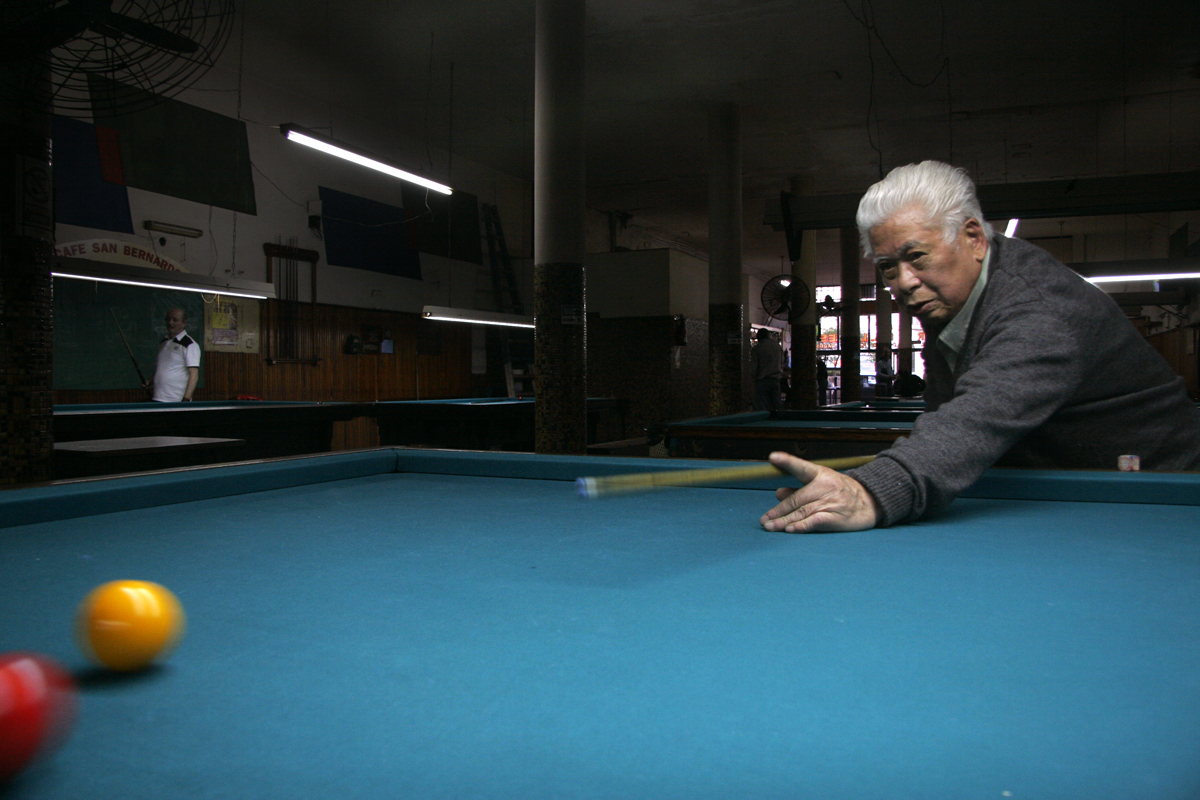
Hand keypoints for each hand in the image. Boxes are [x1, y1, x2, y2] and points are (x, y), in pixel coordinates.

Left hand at [760, 452, 880, 532]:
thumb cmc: (841, 491)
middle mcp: (824, 487)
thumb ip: (798, 489)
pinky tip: (790, 529)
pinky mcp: (836, 518)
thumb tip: (778, 493)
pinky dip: (802, 526)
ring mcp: (830, 503)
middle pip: (796, 499)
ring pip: (802, 512)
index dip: (787, 461)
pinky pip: (816, 521)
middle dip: (778, 511)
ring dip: (784, 521)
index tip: (773, 457)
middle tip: (764, 520)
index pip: (801, 467)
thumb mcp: (821, 484)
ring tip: (770, 527)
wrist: (870, 502)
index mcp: (820, 474)